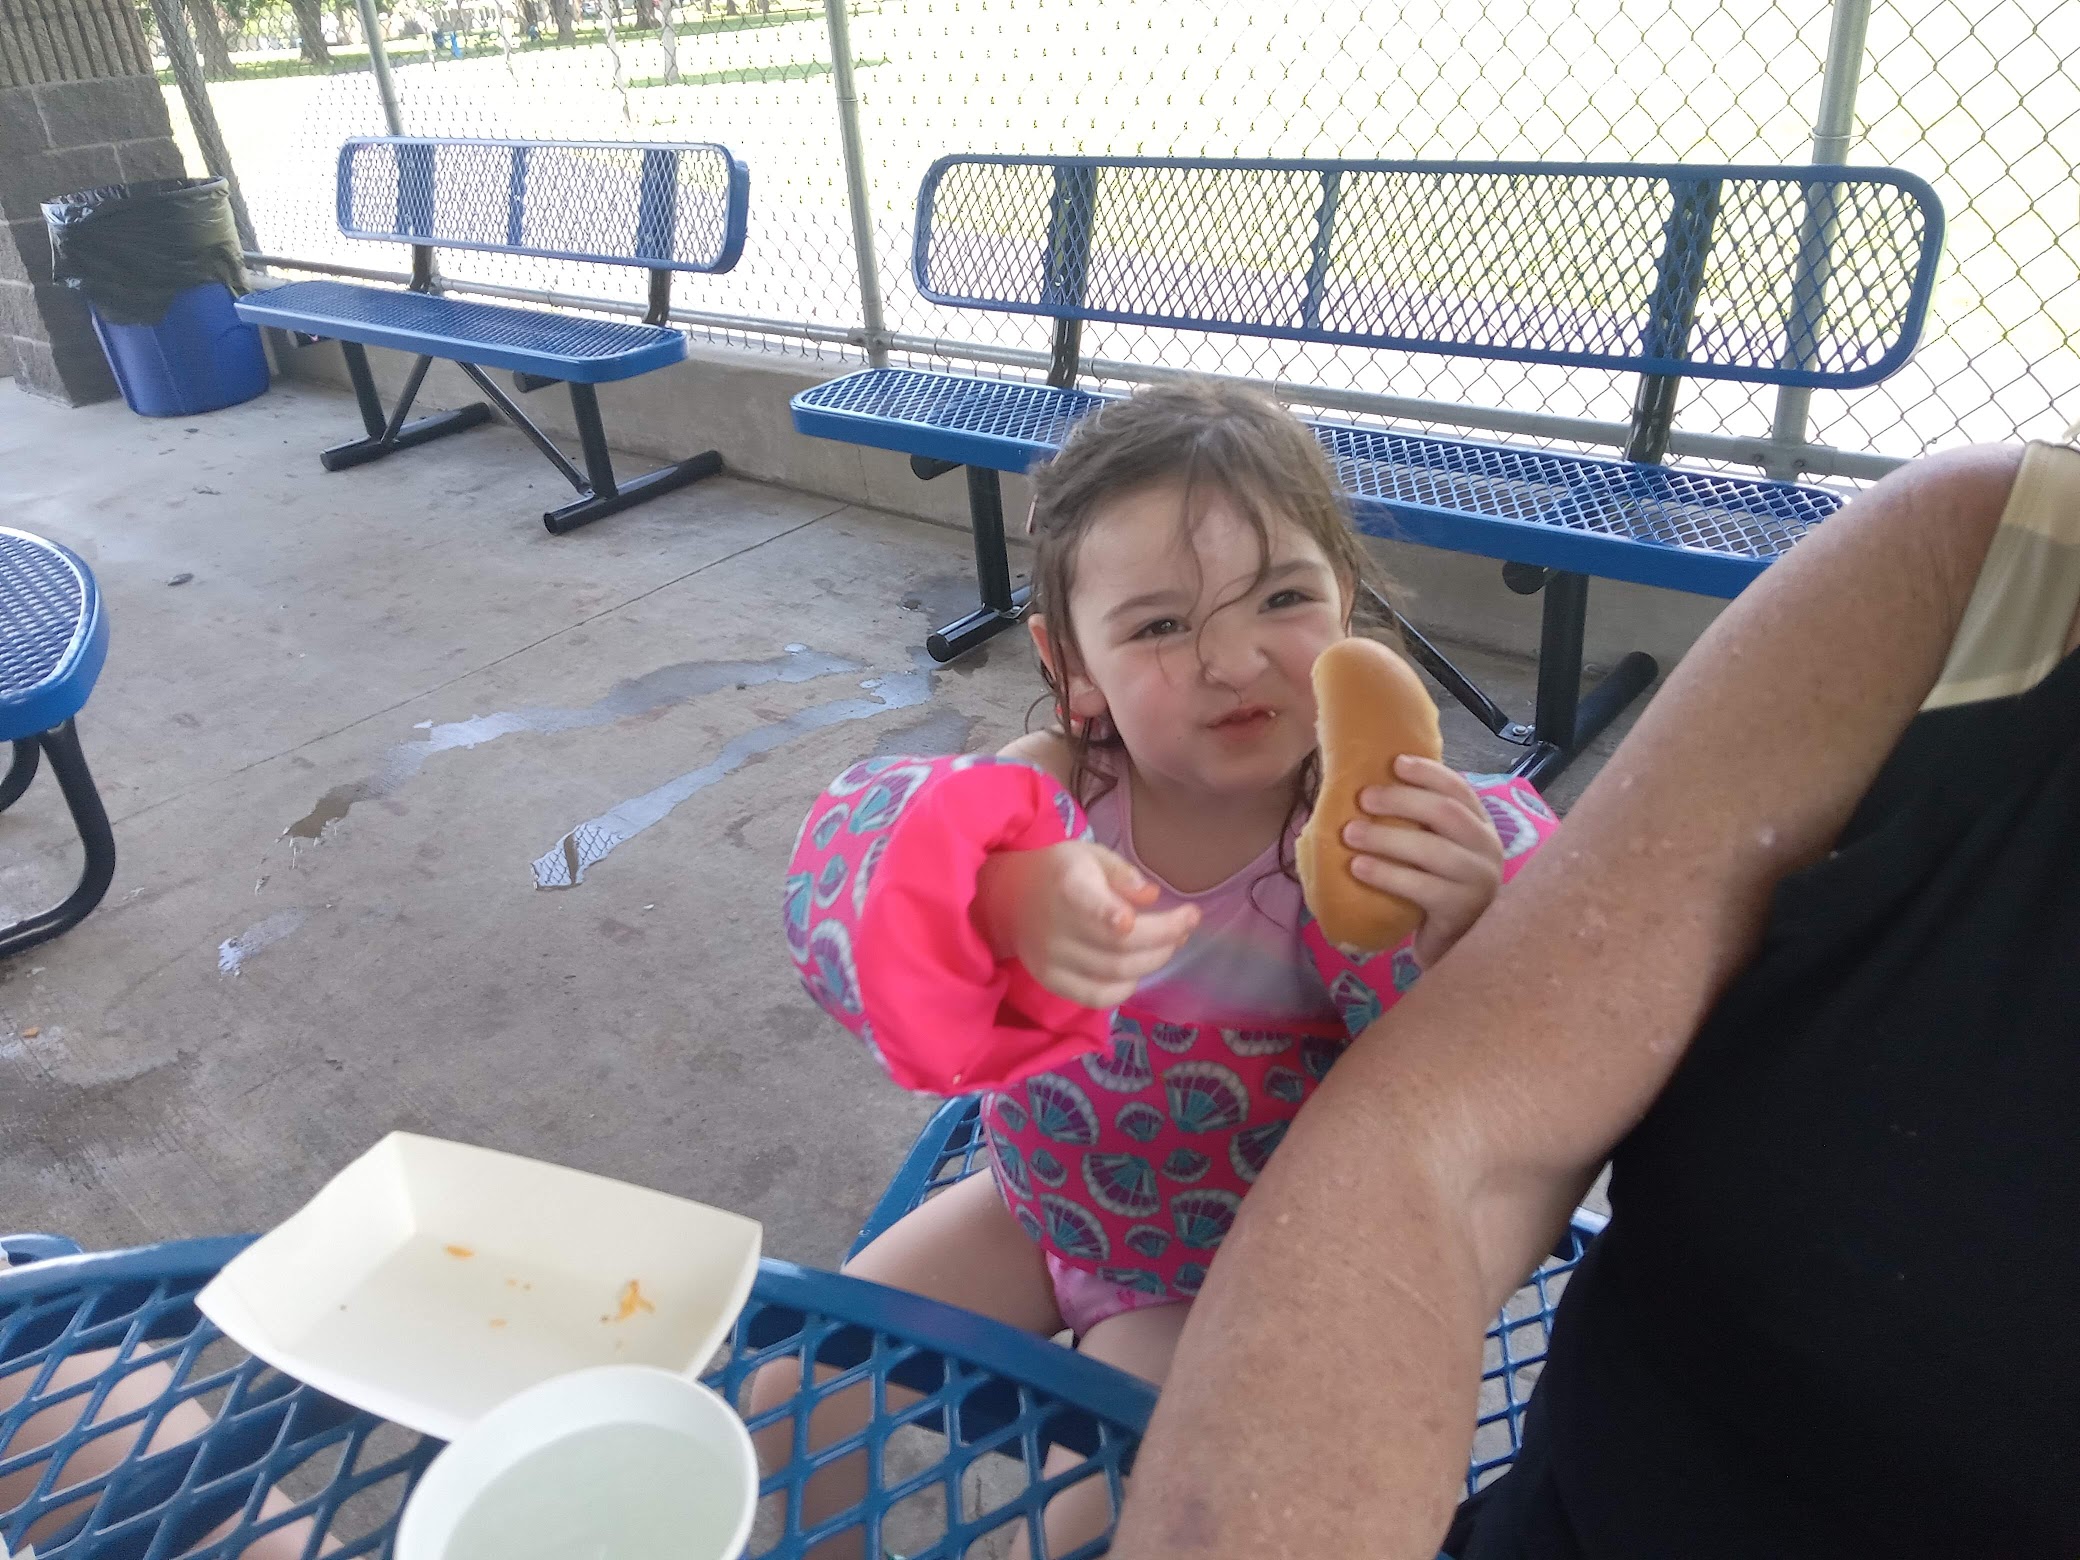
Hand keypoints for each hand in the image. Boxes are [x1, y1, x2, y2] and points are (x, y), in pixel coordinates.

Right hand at [975, 841, 1199, 1009]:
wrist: (1009, 899)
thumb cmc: (1060, 872)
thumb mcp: (1091, 856)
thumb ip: (1122, 873)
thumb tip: (1151, 896)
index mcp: (1067, 887)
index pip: (1088, 906)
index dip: (1110, 914)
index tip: (1132, 919)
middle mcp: (1056, 927)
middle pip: (1120, 945)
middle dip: (1166, 936)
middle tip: (1188, 923)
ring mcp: (1052, 960)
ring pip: (1115, 973)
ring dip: (1154, 960)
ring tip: (1172, 943)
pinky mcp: (1051, 981)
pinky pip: (1096, 997)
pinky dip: (1126, 989)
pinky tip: (1139, 970)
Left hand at [1341, 755, 1503, 967]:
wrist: (1458, 949)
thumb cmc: (1438, 891)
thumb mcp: (1435, 852)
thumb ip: (1419, 824)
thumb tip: (1366, 789)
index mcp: (1481, 827)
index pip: (1460, 789)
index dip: (1428, 773)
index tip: (1395, 762)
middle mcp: (1488, 849)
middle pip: (1446, 813)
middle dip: (1402, 800)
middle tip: (1363, 798)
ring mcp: (1479, 882)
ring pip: (1433, 850)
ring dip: (1386, 837)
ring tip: (1350, 833)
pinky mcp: (1461, 912)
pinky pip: (1421, 888)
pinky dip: (1386, 874)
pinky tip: (1359, 868)